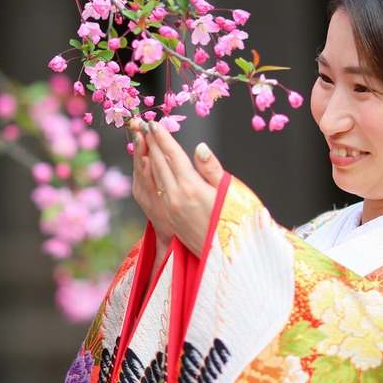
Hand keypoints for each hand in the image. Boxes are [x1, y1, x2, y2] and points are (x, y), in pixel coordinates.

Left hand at [130, 119, 224, 256]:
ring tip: (143, 142)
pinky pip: (156, 191)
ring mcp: (171, 211)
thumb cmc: (239, 224)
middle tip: (143, 125)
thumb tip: (199, 147)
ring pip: (155, 178)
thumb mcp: (231, 192)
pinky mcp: (171, 220)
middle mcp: (176, 199)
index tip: (155, 123)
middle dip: (152, 143)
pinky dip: (152, 175)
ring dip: (148, 157)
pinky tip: (150, 168)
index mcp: (192, 188)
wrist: (232, 259)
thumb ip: (212, 169)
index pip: (174, 156)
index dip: (164, 138)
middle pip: (160, 164)